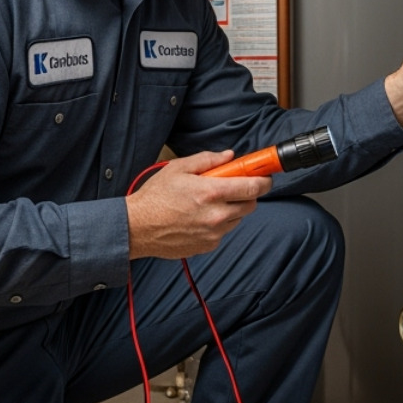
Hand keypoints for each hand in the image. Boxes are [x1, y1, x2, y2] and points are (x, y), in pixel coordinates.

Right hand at [124, 150, 271, 259]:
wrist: (137, 227)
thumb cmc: (155, 196)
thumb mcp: (178, 168)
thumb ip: (208, 160)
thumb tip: (229, 157)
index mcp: (211, 192)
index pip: (253, 187)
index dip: (263, 180)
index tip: (264, 176)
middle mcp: (217, 215)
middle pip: (251, 204)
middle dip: (247, 194)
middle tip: (233, 187)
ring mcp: (214, 233)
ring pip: (238, 218)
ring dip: (232, 209)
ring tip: (210, 202)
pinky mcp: (208, 245)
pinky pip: (224, 231)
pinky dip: (220, 223)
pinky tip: (200, 217)